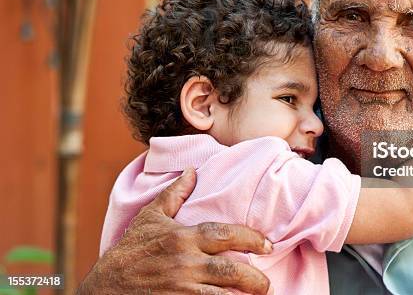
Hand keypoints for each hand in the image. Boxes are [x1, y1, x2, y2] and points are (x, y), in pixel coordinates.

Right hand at [78, 168, 271, 294]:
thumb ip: (174, 195)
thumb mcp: (149, 218)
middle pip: (231, 270)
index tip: (268, 245)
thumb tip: (192, 171)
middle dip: (255, 278)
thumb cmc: (129, 251)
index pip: (226, 234)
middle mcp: (185, 263)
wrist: (103, 289)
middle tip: (265, 283)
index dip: (252, 239)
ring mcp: (181, 289)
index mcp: (183, 237)